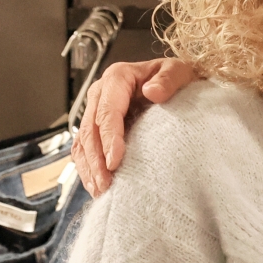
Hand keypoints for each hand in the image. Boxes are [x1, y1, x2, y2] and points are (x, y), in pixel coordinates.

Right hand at [73, 58, 196, 196]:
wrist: (174, 81)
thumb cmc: (175, 77)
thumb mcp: (179, 71)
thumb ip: (168, 80)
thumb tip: (152, 91)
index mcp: (117, 78)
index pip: (108, 111)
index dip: (109, 138)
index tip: (115, 162)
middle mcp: (100, 94)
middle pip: (91, 130)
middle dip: (96, 159)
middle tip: (106, 184)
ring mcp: (96, 110)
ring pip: (83, 142)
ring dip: (89, 167)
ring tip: (100, 190)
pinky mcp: (97, 126)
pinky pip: (85, 148)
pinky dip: (88, 167)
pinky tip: (96, 185)